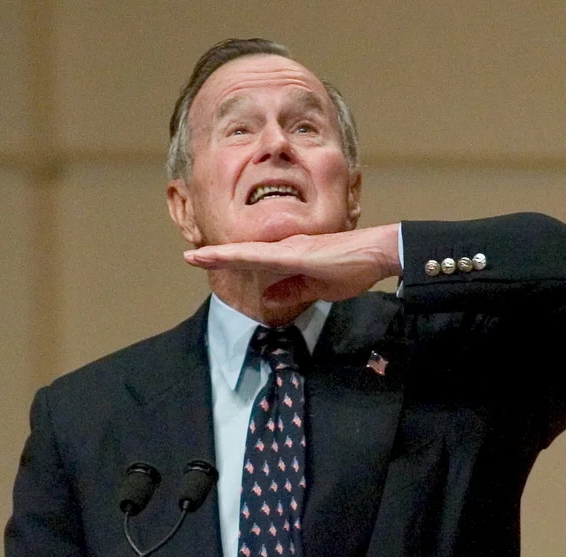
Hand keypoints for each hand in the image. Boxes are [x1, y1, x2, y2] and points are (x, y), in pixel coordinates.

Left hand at [183, 224, 400, 305]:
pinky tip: (230, 257)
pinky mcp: (299, 254)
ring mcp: (291, 249)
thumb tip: (268, 299)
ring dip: (223, 255)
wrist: (378, 253)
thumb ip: (292, 291)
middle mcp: (286, 248)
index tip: (205, 261)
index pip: (253, 260)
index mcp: (290, 256)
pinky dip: (246, 257)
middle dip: (215, 256)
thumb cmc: (353, 267)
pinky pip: (266, 257)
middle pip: (244, 253)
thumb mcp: (317, 288)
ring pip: (249, 252)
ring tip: (196, 256)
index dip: (228, 260)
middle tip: (188, 257)